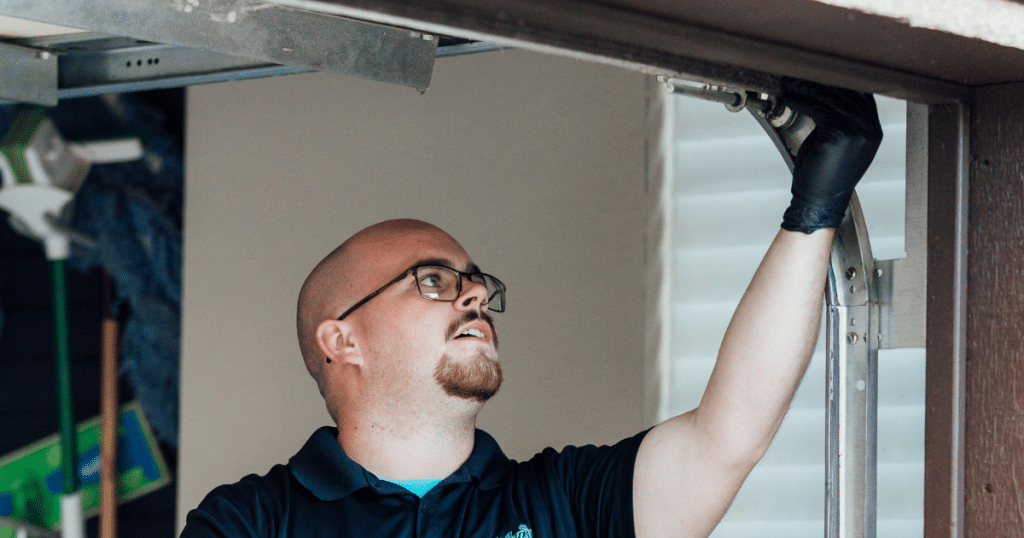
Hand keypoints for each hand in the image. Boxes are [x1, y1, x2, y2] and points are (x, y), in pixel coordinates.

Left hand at [780, 78, 882, 232]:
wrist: (819, 201)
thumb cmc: (824, 174)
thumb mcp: (835, 141)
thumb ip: (836, 118)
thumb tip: (821, 92)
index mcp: (871, 129)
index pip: (859, 93)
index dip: (838, 80)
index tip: (818, 70)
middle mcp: (869, 129)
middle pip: (846, 91)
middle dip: (820, 79)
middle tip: (800, 71)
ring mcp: (858, 132)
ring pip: (830, 98)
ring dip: (807, 87)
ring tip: (791, 81)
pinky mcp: (839, 135)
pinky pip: (818, 109)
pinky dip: (801, 100)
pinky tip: (790, 95)